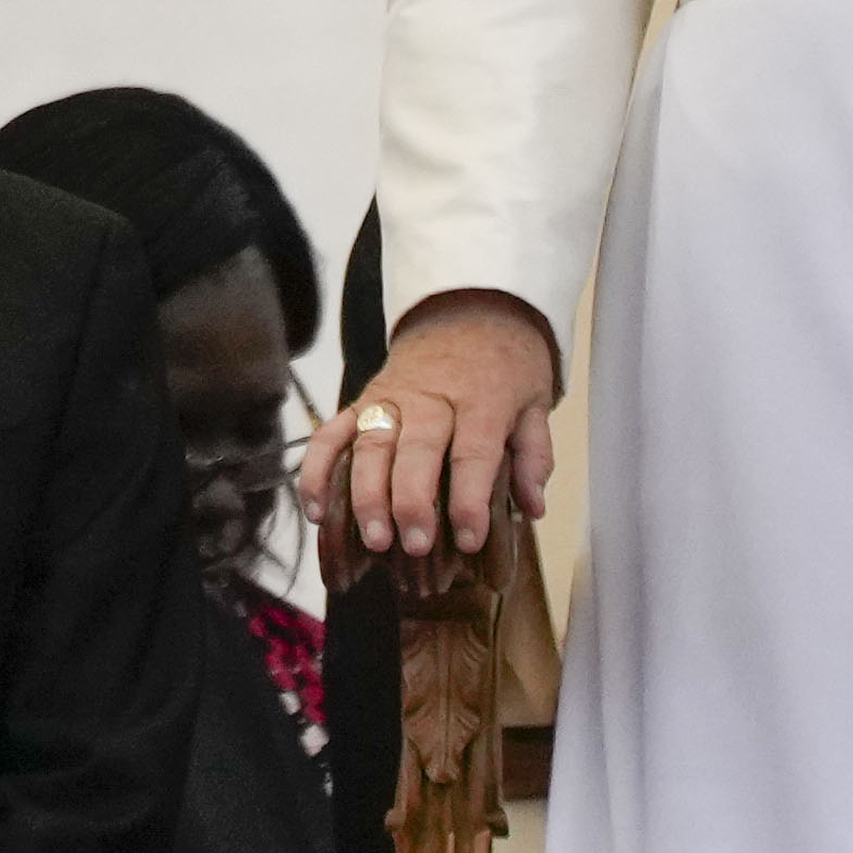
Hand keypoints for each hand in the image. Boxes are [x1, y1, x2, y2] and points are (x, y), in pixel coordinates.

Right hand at [307, 287, 560, 560]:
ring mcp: (389, 397)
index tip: (469, 540)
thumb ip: (533, 455)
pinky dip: (317, 470)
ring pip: (370, 445)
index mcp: (481, 399)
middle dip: (411, 501)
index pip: (472, 453)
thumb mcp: (536, 401)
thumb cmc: (506, 365)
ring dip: (366, 494)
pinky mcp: (361, 399)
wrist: (469, 307)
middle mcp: (430, 396)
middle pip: (415, 449)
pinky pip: (331, 433)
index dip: (469, 500)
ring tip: (373, 540)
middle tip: (414, 545)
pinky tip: (316, 509)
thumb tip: (532, 508)